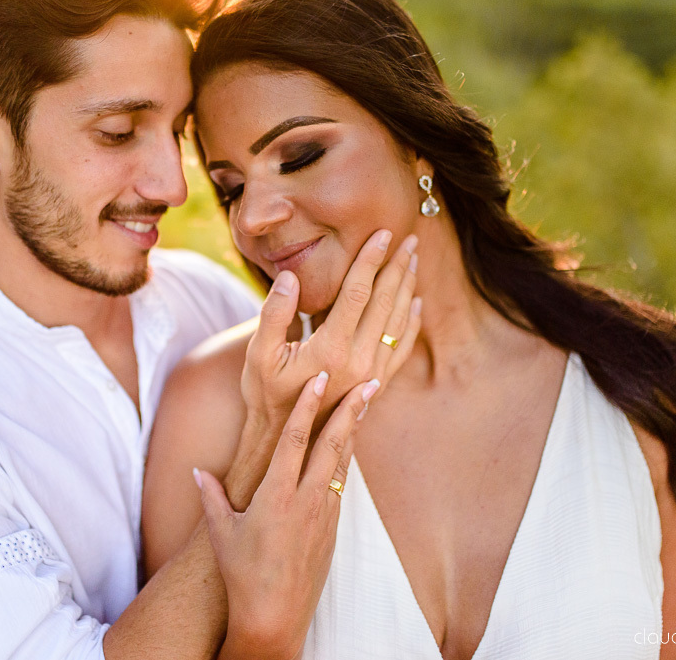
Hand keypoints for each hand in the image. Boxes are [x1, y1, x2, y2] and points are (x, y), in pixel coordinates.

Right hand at [196, 373, 377, 659]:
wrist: (274, 617)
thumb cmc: (242, 575)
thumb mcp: (221, 533)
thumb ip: (211, 496)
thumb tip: (197, 471)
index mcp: (277, 496)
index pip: (295, 439)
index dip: (308, 405)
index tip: (319, 378)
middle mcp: (306, 500)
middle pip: (333, 444)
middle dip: (351, 409)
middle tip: (369, 381)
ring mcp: (324, 514)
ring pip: (342, 462)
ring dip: (353, 430)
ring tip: (365, 402)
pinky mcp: (332, 528)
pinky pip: (341, 484)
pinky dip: (345, 460)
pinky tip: (348, 446)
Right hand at [242, 229, 421, 423]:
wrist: (286, 442)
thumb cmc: (267, 396)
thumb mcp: (260, 354)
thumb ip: (275, 313)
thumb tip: (290, 276)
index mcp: (331, 349)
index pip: (357, 292)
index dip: (370, 260)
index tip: (382, 234)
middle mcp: (359, 361)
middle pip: (385, 302)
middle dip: (397, 267)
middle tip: (409, 239)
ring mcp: (371, 375)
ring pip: (397, 322)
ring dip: (407, 289)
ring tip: (413, 261)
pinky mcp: (376, 385)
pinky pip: (401, 348)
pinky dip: (410, 323)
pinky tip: (415, 305)